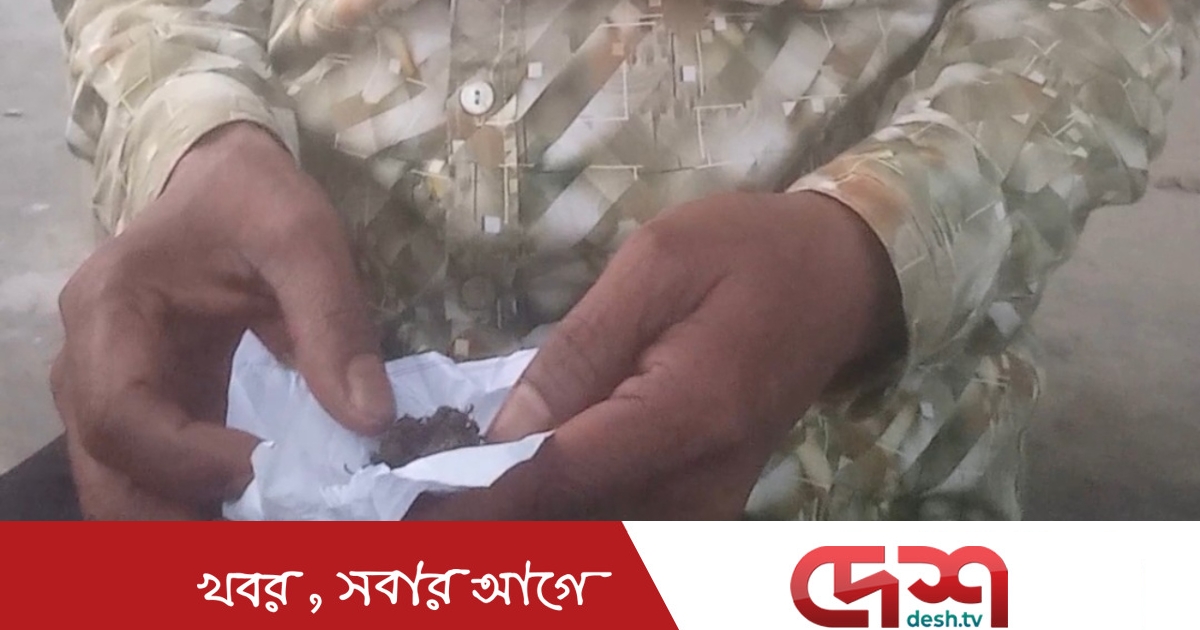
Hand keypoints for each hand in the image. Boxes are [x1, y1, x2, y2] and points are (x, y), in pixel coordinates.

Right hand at [50, 123, 395, 519]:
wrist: (224, 184)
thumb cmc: (254, 198)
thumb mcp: (303, 238)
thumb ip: (333, 324)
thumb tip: (371, 421)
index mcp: (112, 310)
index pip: (121, 412)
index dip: (186, 457)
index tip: (264, 468)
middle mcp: (91, 363)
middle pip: (106, 474)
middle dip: (174, 526)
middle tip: (261, 555)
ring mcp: (112, 393)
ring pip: (123, 490)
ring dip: (187, 529)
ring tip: (268, 547)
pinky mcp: (150, 413)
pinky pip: (158, 479)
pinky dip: (202, 511)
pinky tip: (263, 523)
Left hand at [408, 191, 902, 519]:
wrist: (839, 281)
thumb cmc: (747, 252)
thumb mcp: (655, 265)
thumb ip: (578, 352)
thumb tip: (504, 434)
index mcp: (684, 416)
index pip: (554, 482)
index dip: (469, 499)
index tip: (399, 507)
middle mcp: (698, 485)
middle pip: (570, 534)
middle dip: (487, 527)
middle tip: (405, 512)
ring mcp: (706, 506)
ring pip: (593, 545)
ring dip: (520, 529)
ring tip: (445, 505)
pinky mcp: (704, 507)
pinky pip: (619, 532)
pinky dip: (561, 523)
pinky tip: (515, 493)